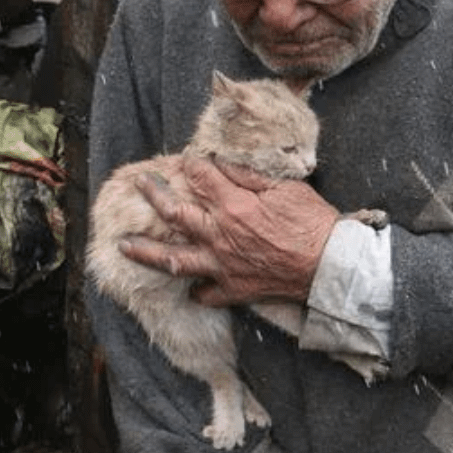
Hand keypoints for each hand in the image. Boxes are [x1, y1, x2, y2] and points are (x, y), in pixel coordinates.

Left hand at [118, 156, 339, 305]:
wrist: (329, 265)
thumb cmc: (313, 222)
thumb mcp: (285, 187)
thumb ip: (249, 175)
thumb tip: (221, 162)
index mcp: (234, 206)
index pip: (201, 177)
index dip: (191, 164)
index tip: (186, 158)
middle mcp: (220, 235)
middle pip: (175, 214)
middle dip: (153, 195)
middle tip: (140, 184)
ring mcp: (222, 265)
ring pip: (174, 260)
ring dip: (146, 252)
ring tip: (124, 245)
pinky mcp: (233, 288)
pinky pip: (205, 293)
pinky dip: (196, 289)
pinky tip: (190, 285)